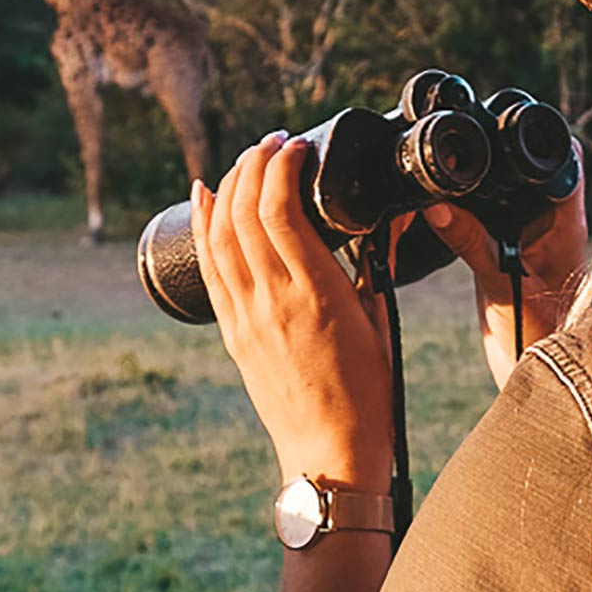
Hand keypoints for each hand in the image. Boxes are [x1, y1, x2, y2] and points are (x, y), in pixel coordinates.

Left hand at [193, 134, 393, 489]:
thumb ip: (376, 265)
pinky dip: (204, 224)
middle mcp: (274, 300)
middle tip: (273, 142)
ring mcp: (247, 316)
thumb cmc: (366, 391)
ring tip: (247, 158)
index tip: (296, 145)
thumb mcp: (380, 320)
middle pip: (245, 212)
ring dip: (230, 186)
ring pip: (221, 234)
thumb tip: (386, 221)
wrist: (329, 449)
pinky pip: (209, 267)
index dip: (282, 167)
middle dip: (254, 164)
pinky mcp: (232, 331)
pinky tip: (205, 194)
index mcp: (318, 294)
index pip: (282, 211)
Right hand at [425, 148, 587, 389]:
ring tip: (443, 179)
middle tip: (458, 151)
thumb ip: (472, 244)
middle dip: (495, 153)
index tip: (493, 130)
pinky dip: (466, 208)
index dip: (531, 137)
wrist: (543, 381)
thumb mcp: (502, 287)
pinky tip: (440, 209)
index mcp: (564, 220)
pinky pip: (486, 214)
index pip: (559, 157)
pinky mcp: (504, 248)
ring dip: (478, 181)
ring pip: (506, 187)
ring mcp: (528, 233)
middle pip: (529, 165)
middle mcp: (551, 220)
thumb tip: (436, 205)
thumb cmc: (539, 339)